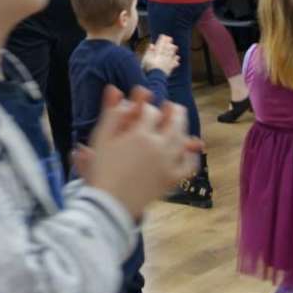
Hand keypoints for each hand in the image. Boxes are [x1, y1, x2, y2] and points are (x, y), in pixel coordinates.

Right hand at [80, 86, 200, 218]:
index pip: (151, 111)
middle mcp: (159, 146)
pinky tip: (188, 151)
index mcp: (140, 134)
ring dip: (182, 128)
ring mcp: (168, 163)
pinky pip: (189, 165)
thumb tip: (114, 88)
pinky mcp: (172, 179)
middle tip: (171, 106)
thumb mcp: (101, 138)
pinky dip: (191, 156)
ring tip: (177, 125)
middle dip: (173, 111)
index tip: (143, 101)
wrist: (109, 204)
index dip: (147, 105)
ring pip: (182, 140)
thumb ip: (111, 112)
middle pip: (175, 121)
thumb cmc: (101, 170)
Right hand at [143, 34, 177, 73]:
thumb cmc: (148, 68)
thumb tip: (151, 45)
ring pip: (171, 54)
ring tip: (175, 47)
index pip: (160, 45)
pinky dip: (176, 60)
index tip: (163, 35)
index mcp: (157, 54)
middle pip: (167, 48)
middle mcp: (163, 57)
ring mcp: (167, 62)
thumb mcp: (145, 59)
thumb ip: (149, 51)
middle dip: (169, 43)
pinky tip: (177, 58)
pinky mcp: (170, 69)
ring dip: (173, 50)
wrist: (155, 78)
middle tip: (170, 39)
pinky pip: (174, 63)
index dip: (162, 40)